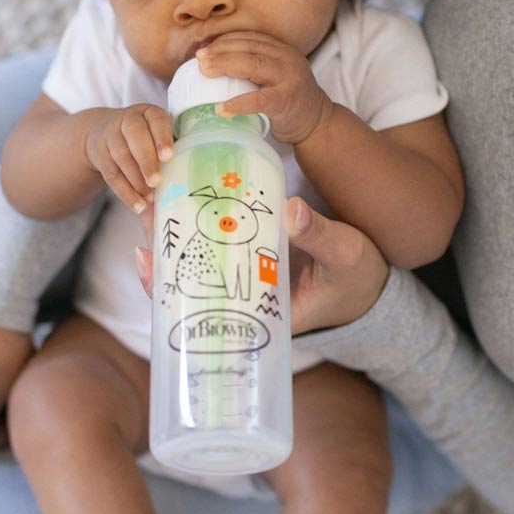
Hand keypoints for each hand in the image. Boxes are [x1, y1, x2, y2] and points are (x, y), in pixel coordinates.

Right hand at [84, 104, 173, 212]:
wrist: (105, 132)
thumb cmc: (145, 136)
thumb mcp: (158, 134)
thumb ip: (172, 150)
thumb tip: (190, 177)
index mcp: (149, 113)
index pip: (156, 121)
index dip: (162, 138)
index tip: (168, 157)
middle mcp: (128, 120)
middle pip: (135, 137)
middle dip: (147, 161)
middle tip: (156, 181)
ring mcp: (110, 136)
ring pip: (122, 157)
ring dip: (136, 180)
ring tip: (150, 197)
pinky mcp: (100, 154)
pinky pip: (112, 175)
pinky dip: (126, 192)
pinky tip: (138, 205)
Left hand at [134, 197, 388, 334]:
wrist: (369, 282)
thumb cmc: (358, 277)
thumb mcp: (344, 256)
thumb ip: (319, 235)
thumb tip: (291, 210)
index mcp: (263, 314)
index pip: (203, 309)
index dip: (169, 288)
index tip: (147, 258)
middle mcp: (248, 300)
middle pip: (193, 282)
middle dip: (165, 252)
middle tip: (145, 214)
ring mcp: (249, 278)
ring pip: (203, 261)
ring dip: (179, 234)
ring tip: (155, 201)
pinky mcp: (255, 257)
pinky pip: (221, 245)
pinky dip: (204, 224)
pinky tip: (186, 199)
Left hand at [196, 32, 331, 144]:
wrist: (317, 121)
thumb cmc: (287, 98)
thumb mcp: (275, 74)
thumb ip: (254, 65)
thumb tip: (212, 61)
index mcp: (282, 49)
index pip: (250, 38)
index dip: (225, 40)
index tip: (204, 47)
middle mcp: (287, 59)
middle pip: (249, 48)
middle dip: (220, 50)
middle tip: (199, 58)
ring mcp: (288, 79)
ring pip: (253, 65)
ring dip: (225, 66)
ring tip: (204, 72)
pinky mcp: (286, 101)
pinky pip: (259, 99)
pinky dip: (238, 103)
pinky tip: (221, 108)